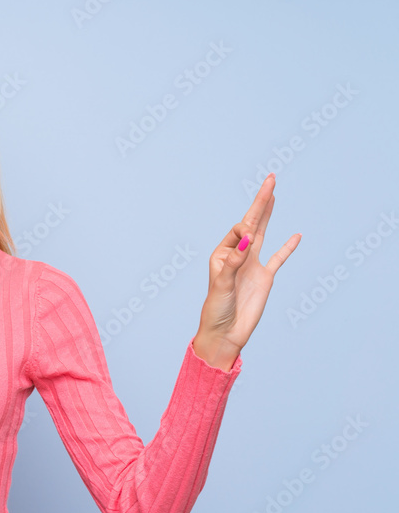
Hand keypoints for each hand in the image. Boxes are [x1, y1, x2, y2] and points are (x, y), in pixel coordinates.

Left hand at [193, 173, 300, 369]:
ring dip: (268, 215)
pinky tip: (296, 235)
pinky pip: (278, 258)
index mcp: (222, 254)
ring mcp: (252, 265)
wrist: (226, 333)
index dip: (244, 231)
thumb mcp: (222, 284)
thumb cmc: (216, 310)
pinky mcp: (265, 277)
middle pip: (251, 223)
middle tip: (271, 179)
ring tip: (274, 194)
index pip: (237, 231)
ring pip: (263, 234)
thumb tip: (246, 238)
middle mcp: (237, 256)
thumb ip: (234, 261)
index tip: (247, 244)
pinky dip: (287, 247)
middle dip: (260, 202)